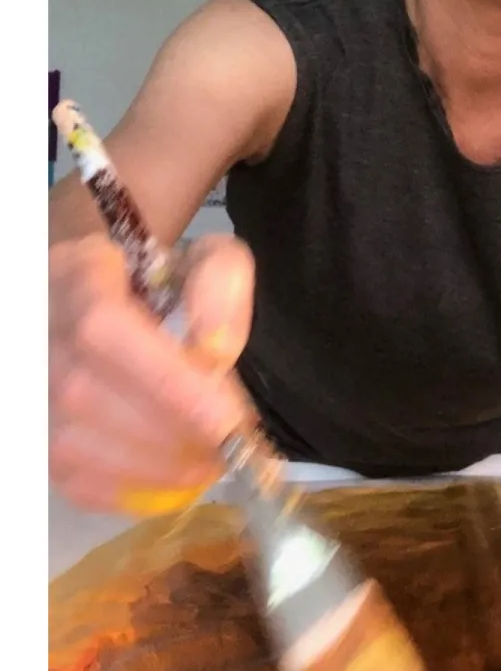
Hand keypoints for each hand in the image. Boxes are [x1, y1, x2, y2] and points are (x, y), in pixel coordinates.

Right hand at [49, 233, 255, 513]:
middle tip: (228, 448)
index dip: (168, 384)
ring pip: (70, 443)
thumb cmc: (159, 278)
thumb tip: (216, 350)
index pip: (105, 329)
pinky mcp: (32, 430)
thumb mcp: (202, 258)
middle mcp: (36, 332)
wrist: (103, 291)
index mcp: (78, 277)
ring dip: (150, 467)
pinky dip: (123, 489)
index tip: (228, 421)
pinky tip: (171, 480)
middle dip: (168, 432)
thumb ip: (220, 288)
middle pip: (86, 395)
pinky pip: (66, 475)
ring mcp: (25, 386)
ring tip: (208, 466)